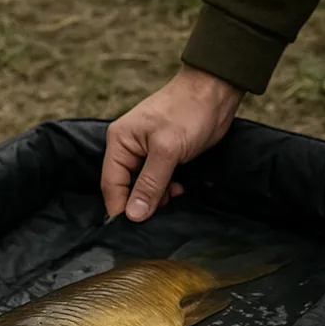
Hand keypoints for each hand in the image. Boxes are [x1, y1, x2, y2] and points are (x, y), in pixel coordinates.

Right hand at [100, 65, 244, 221]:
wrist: (213, 94)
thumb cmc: (187, 112)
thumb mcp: (167, 150)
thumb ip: (150, 184)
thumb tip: (133, 215)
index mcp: (120, 142)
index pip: (111, 185)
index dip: (121, 209)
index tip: (134, 231)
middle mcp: (128, 149)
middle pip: (126, 189)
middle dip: (142, 205)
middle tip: (160, 218)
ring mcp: (146, 155)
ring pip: (144, 189)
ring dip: (159, 199)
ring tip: (175, 195)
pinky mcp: (164, 159)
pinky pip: (159, 184)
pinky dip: (168, 191)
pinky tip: (181, 189)